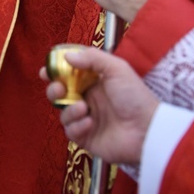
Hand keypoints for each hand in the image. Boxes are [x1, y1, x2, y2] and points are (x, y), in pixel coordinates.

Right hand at [40, 48, 158, 164]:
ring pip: (62, 113)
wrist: (148, 130)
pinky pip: (70, 131)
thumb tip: (66, 56)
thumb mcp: (117, 69)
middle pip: (59, 94)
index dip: (55, 72)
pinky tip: (90, 123)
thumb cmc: (135, 97)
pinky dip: (77, 126)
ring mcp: (86, 119)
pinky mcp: (86, 138)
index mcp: (93, 82)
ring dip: (69, 110)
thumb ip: (93, 58)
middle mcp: (87, 99)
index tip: (46, 71)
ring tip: (85, 108)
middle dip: (54, 90)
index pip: (68, 74)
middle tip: (59, 90)